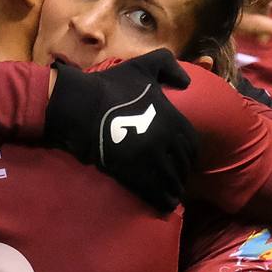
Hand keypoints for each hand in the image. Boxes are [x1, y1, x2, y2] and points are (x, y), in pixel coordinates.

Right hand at [42, 50, 199, 212]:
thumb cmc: (110, 85)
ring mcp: (149, 157)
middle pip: (182, 164)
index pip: (190, 143)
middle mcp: (166, 139)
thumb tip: (186, 82)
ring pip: (170, 180)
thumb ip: (167, 66)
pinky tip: (164, 205)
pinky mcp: (132, 172)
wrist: (80, 105)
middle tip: (177, 178)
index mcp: (172, 118)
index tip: (184, 159)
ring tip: (173, 195)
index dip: (189, 154)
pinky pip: (153, 190)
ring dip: (174, 189)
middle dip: (181, 172)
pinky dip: (162, 200)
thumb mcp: (142, 67)